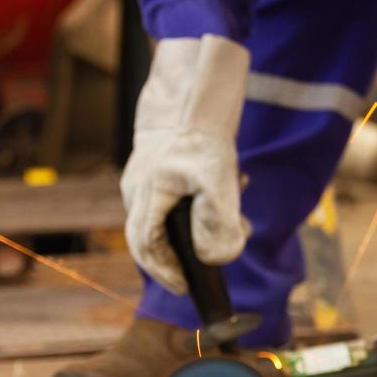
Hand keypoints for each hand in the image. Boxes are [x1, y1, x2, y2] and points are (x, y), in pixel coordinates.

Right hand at [121, 35, 251, 294]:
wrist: (194, 89)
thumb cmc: (204, 133)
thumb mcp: (218, 178)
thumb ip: (217, 222)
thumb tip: (213, 257)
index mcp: (147, 194)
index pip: (146, 247)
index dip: (164, 272)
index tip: (185, 286)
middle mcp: (138, 188)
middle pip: (151, 238)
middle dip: (180, 257)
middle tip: (205, 270)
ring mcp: (145, 176)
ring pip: (168, 218)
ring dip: (200, 229)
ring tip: (237, 222)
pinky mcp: (160, 165)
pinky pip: (177, 197)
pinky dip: (203, 205)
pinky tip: (232, 189)